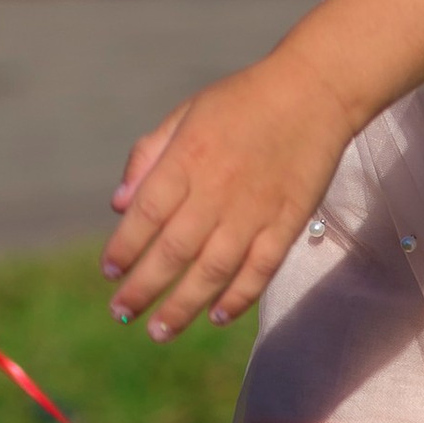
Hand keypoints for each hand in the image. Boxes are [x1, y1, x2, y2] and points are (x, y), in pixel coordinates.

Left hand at [101, 41, 355, 340]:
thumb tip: (118, 205)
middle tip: (122, 314)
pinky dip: (239, 297)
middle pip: (173, 251)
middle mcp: (217, 189)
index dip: (124, 247)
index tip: (109, 271)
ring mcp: (255, 210)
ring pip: (213, 270)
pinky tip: (218, 316)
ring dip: (183, 306)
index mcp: (188, 158)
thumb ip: (150, 156)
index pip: (146, 213)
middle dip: (143, 289)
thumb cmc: (242, 101)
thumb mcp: (187, 114)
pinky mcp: (287, 221)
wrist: (314, 91)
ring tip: (160, 331)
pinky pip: (260, 269)